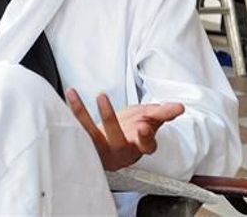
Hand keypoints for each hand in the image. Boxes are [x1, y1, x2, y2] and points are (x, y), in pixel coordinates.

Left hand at [65, 88, 183, 170]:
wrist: (114, 139)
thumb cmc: (134, 128)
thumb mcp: (151, 118)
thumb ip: (164, 113)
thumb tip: (179, 107)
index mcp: (139, 146)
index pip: (146, 145)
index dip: (145, 138)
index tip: (144, 127)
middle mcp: (120, 151)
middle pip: (115, 139)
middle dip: (109, 119)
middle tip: (102, 96)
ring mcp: (102, 149)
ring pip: (91, 136)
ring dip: (81, 114)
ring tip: (73, 94)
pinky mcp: (86, 145)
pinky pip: (77, 130)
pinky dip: (70, 114)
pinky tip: (66, 98)